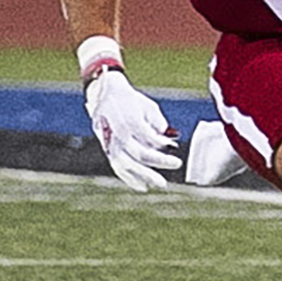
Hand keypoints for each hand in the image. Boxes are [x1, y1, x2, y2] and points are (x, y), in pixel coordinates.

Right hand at [84, 69, 180, 190]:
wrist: (104, 94)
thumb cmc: (131, 100)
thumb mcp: (148, 106)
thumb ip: (158, 122)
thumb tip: (164, 143)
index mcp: (128, 119)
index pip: (147, 135)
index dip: (161, 142)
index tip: (174, 146)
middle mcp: (118, 133)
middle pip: (138, 152)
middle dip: (158, 160)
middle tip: (177, 164)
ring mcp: (110, 142)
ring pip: (126, 164)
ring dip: (144, 175)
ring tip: (160, 184)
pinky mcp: (107, 148)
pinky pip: (117, 166)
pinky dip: (129, 178)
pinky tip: (142, 186)